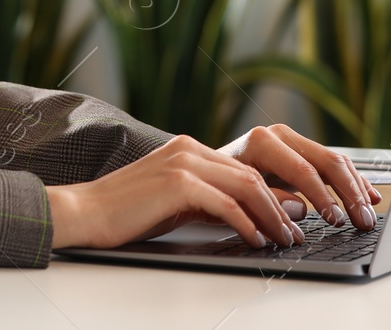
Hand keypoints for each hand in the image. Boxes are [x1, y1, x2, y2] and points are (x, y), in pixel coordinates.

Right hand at [45, 127, 383, 251]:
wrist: (84, 212)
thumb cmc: (129, 214)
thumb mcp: (180, 204)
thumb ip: (218, 202)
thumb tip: (267, 213)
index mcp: (192, 150)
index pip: (250, 168)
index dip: (281, 190)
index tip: (303, 213)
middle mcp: (191, 149)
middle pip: (256, 173)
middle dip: (288, 201)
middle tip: (306, 228)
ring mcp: (184, 162)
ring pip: (247, 185)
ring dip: (274, 215)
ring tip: (288, 237)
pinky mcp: (177, 182)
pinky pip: (225, 202)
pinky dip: (247, 222)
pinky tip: (257, 239)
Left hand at [216, 123, 382, 231]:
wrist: (206, 172)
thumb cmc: (218, 186)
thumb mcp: (236, 195)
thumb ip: (267, 200)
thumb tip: (300, 210)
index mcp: (262, 142)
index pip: (303, 169)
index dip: (323, 197)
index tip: (336, 221)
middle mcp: (279, 136)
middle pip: (327, 162)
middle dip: (349, 194)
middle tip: (362, 222)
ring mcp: (292, 141)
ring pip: (335, 161)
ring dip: (356, 190)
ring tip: (368, 216)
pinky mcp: (301, 152)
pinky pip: (334, 164)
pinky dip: (353, 182)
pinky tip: (369, 197)